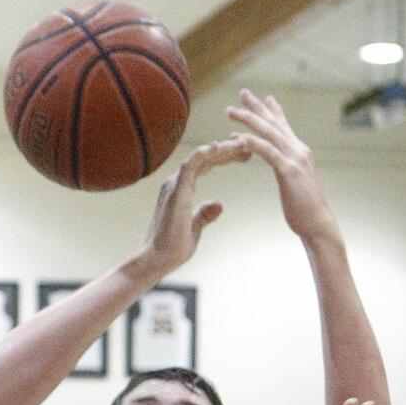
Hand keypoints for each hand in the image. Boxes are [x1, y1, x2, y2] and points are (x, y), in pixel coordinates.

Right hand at [138, 138, 250, 276]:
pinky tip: (218, 146)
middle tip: (249, 145)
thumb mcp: (195, 229)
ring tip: (242, 144)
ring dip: (222, 149)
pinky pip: (190, 164)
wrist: (157, 260)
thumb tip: (219, 204)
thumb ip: (204, 215)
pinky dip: (204, 153)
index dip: (225, 157)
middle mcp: (176, 183)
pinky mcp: (176, 190)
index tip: (245, 155)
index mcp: (181, 190)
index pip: (205, 165)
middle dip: (228, 150)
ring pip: (200, 157)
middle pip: (205, 158)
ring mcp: (175, 185)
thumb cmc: (172, 248)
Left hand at [227, 90, 336, 243]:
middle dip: (257, 107)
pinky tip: (238, 137)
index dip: (273, 111)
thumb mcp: (296, 185)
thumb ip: (290, 171)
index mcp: (299, 153)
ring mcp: (295, 159)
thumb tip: (286, 168)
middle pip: (274, 123)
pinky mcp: (288, 171)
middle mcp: (298, 150)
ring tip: (230, 111)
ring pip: (269, 133)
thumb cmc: (305, 211)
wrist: (317, 224)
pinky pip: (267, 152)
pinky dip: (252, 143)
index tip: (264, 98)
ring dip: (248, 120)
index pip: (284, 127)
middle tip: (242, 92)